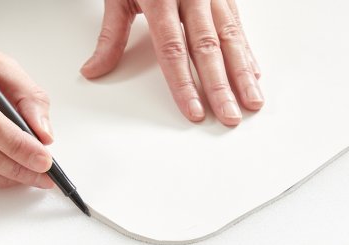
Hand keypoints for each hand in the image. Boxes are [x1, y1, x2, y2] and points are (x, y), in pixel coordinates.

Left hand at [81, 0, 262, 125]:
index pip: (172, 50)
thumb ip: (110, 36)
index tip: (194, 111)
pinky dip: (247, 51)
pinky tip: (254, 74)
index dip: (184, 84)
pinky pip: (237, 25)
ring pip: (230, 37)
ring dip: (243, 73)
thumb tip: (94, 71)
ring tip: (253, 101)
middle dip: (221, 87)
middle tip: (229, 116)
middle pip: (207, 48)